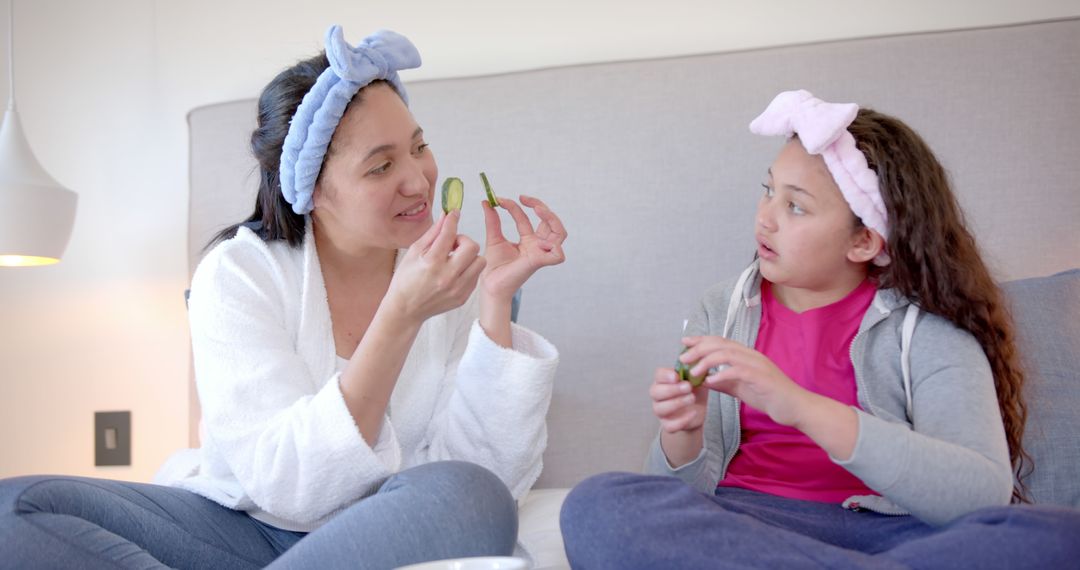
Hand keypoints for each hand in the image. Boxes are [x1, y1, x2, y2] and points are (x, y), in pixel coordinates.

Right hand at [385, 211, 486, 324]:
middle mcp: (447, 276)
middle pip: (472, 247)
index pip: (449, 233)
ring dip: (469, 256)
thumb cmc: (406, 279)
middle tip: (453, 244)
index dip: (452, 220)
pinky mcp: (463, 297)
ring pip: (480, 261)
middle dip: (463, 240)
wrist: (406, 310)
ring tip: (456, 259)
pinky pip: (476, 276)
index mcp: (431, 263)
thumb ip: (432, 233)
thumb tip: (446, 215)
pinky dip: (468, 270)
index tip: (454, 213)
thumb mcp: (414, 252)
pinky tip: (455, 271)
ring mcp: (457, 289)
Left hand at [480, 195, 566, 300]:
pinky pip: (558, 255)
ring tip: (538, 208)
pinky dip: (555, 245)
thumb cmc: (494, 267)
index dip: (514, 206)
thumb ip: (493, 221)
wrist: (489, 284)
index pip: (527, 218)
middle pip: (551, 222)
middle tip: (523, 198)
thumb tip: (487, 202)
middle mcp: (537, 246)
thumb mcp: (494, 238)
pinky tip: (542, 238)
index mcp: (528, 241)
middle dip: (540, 206)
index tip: (499, 200)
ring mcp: (540, 254)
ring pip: (560, 233)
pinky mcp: (538, 262)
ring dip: (552, 218)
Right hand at [650, 366, 707, 432]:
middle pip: (655, 392)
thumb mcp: (697, 378)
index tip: (677, 376)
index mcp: (663, 381)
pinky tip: (693, 413)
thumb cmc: (694, 392)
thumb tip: (700, 359)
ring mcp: (661, 411)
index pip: (658, 375)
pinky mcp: (667, 425)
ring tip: (692, 398)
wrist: (697, 412)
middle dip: (672, 389)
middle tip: (688, 387)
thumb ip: (696, 370)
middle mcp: (658, 396)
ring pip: (660, 409)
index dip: (666, 375)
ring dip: (677, 403)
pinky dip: (682, 420)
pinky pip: (669, 425)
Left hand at [681, 335, 809, 426]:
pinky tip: (709, 381)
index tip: (685, 341)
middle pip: (720, 344)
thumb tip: (702, 380)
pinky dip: (721, 374)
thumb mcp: (740, 388)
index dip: (701, 339)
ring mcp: (757, 365)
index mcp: (746, 355)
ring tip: (693, 372)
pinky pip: (738, 371)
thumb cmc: (769, 396)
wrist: (795, 408)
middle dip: (698, 348)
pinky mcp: (762, 378)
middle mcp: (751, 355)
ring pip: (727, 354)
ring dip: (706, 361)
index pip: (720, 341)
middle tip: (683, 358)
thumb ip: (723, 383)